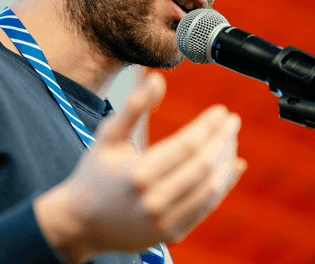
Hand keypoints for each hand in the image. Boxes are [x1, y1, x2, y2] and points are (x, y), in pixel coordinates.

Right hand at [34, 72, 246, 262]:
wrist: (82, 223)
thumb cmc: (94, 174)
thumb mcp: (108, 136)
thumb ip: (133, 107)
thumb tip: (157, 79)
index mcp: (137, 174)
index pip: (187, 145)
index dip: (209, 126)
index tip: (221, 110)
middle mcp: (153, 200)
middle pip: (203, 165)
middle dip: (223, 139)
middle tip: (232, 121)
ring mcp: (164, 221)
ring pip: (210, 188)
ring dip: (226, 160)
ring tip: (231, 139)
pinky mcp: (172, 234)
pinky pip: (207, 207)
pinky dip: (224, 185)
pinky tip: (233, 165)